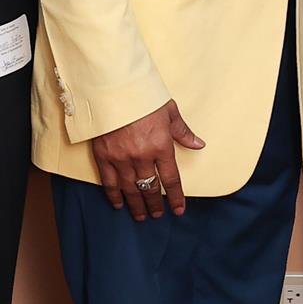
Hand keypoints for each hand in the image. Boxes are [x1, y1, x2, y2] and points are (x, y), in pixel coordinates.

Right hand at [90, 103, 204, 218]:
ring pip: (131, 189)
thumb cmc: (143, 97)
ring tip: (140, 216)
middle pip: (150, 188)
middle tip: (157, 215)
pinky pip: (109, 182)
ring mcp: (121, 158)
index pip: (171, 179)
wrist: (113, 87)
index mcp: (161, 146)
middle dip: (155, 204)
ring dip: (136, 205)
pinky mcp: (103, 156)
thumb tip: (198, 144)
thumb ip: (182, 132)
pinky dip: (114, 195)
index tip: (178, 210)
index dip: (175, 197)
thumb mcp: (169, 111)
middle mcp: (142, 157)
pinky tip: (119, 204)